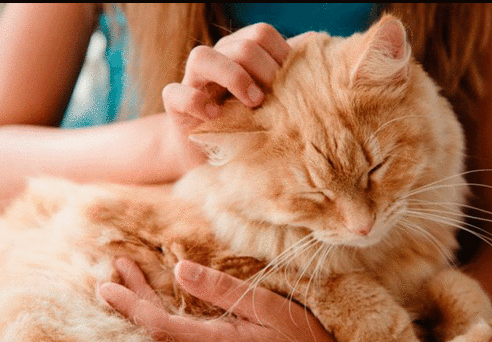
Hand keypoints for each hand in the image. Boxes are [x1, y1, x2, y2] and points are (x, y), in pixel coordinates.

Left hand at [99, 258, 356, 341]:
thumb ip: (223, 290)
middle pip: (158, 327)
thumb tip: (180, 269)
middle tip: (111, 271)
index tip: (107, 285)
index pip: (161, 324)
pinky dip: (166, 312)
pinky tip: (164, 300)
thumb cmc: (306, 340)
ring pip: (170, 330)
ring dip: (147, 303)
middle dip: (132, 299)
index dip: (131, 304)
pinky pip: (185, 333)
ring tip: (130, 278)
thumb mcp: (268, 308)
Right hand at [160, 23, 311, 175]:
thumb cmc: (250, 127)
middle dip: (263, 70)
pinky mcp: (175, 107)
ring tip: (252, 102)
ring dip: (233, 77)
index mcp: (240, 54)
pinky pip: (176, 93)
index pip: (261, 34)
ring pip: (202, 56)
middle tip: (273, 98)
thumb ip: (289, 76)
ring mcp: (193, 81)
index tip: (291, 85)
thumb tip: (316, 47)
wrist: (214, 158)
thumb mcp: (273, 103)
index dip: (280, 55)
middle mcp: (216, 60)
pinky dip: (196, 102)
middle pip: (240, 45)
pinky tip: (216, 116)